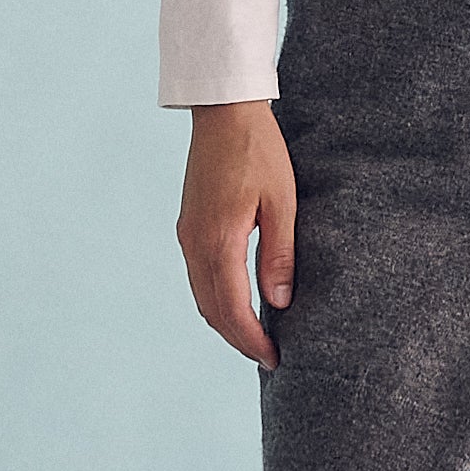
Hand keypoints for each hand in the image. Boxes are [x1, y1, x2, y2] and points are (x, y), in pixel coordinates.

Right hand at [178, 99, 295, 366]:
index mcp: (219, 240)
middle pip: (211, 310)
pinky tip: (237, 303)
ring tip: (255, 338)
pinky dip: (216, 300)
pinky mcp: (188, 225)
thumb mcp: (282, 202)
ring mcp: (187, 234)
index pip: (232, 308)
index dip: (252, 340)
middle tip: (268, 358)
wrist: (223, 111)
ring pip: (201, 296)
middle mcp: (195, 243)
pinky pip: (198, 277)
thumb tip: (280, 303)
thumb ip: (280, 255)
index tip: (274, 359)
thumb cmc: (259, 150)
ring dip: (225, 322)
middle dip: (239, 339)